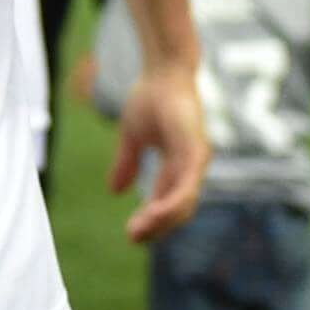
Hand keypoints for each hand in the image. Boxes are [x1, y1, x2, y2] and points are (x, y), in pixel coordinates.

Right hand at [109, 63, 208, 245]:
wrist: (163, 70)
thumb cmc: (151, 96)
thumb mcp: (131, 136)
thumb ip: (126, 163)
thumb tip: (114, 191)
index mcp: (177, 164)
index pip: (167, 201)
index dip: (150, 219)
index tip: (130, 233)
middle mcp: (191, 166)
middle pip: (177, 209)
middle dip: (155, 227)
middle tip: (132, 238)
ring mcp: (196, 160)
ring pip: (183, 203)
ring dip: (161, 222)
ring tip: (138, 232)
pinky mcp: (196, 152)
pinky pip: (185, 187)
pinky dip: (171, 204)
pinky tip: (154, 215)